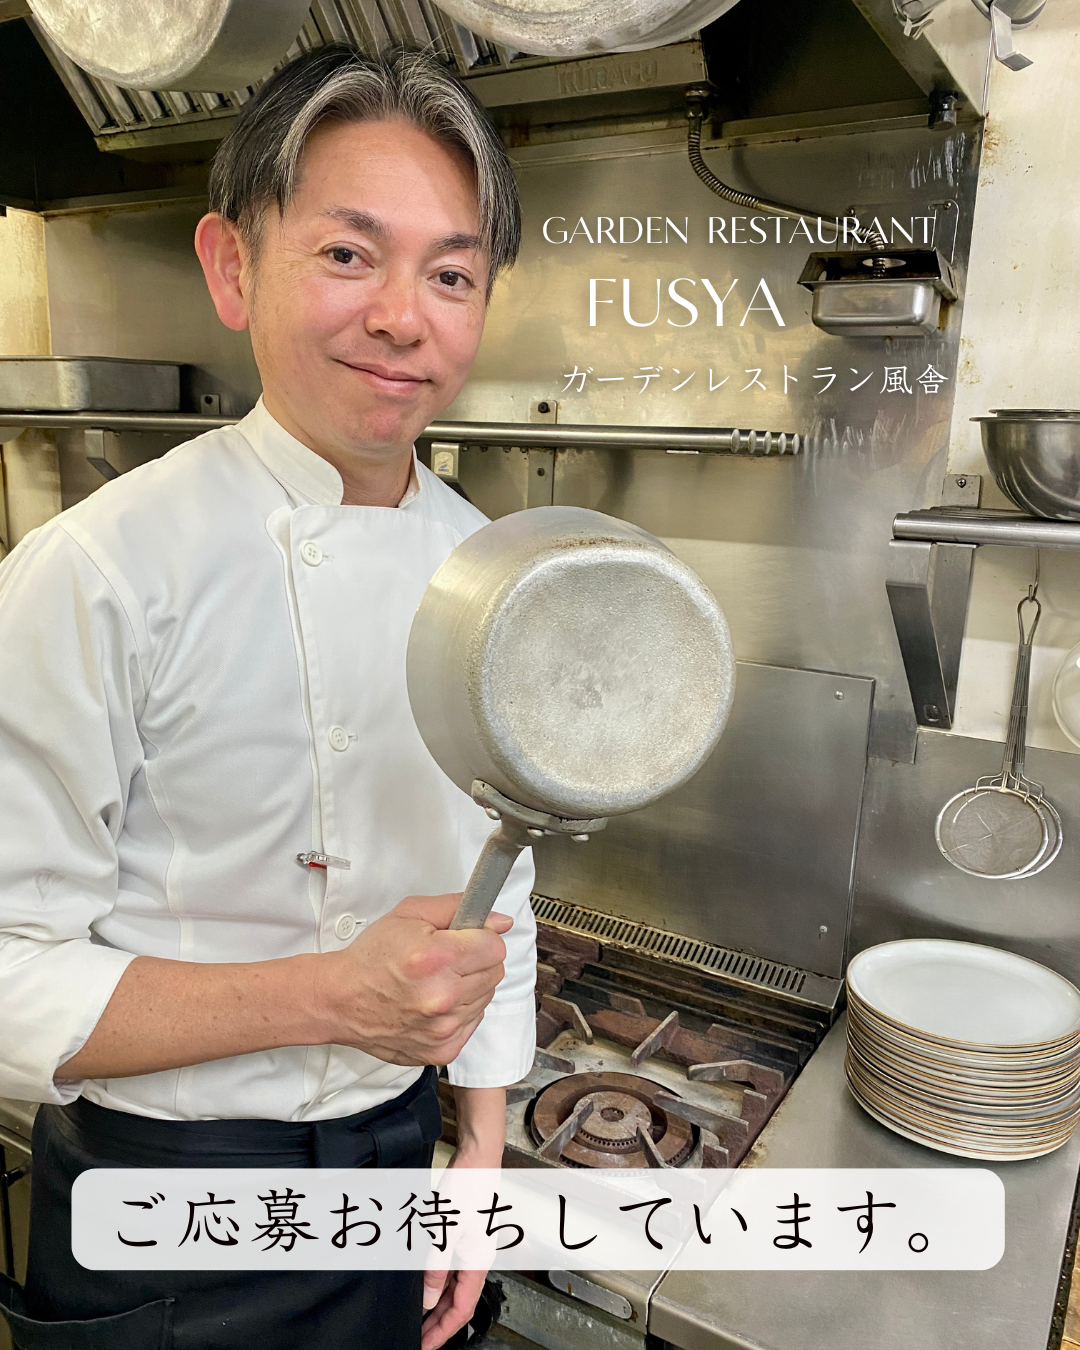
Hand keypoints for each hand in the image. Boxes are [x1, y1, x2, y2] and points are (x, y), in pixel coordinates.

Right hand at [312, 894, 510, 1064]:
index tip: (466, 939)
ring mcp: (444, 1028)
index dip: (481, 938)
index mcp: (436, 958)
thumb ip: (458, 908)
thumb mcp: (409, 914)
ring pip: (486, 997)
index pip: (495, 947)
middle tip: (448, 959)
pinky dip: (460, 1011)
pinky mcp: (443, 1050)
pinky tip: (435, 1003)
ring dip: (469, 986)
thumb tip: (500, 921)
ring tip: (437, 982)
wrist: (342, 1000)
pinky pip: (473, 1022)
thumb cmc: (372, 958)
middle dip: (476, 961)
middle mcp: (443, 997)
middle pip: (495, 972)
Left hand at [422, 1089, 505, 1348]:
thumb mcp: (445, 1231)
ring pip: (452, 1287)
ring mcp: (470, 1249)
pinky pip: (449, 1269)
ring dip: (435, 1304)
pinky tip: (421, 1284)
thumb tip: (426, 1300)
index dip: (442, 1332)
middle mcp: (476, 1260)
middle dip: (437, 1323)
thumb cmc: (469, 1188)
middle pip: (457, 1303)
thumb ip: (435, 1268)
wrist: (477, 1158)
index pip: (461, 1311)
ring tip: (416, 1317)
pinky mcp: (462, 1237)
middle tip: (417, 1337)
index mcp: (477, 1263)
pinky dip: (435, 1282)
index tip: (425, 1346)